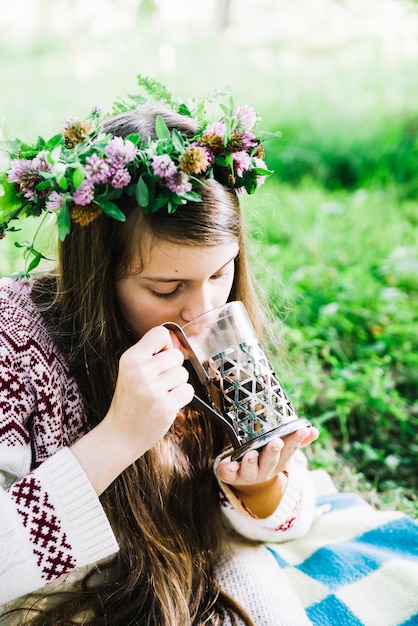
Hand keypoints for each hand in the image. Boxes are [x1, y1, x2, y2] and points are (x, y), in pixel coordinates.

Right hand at [105, 325, 193, 454]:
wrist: (120, 435)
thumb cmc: (130, 400)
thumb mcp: (131, 371)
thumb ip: (152, 354)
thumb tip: (178, 341)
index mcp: (130, 359)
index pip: (160, 333)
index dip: (166, 344)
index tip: (161, 358)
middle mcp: (140, 371)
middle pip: (176, 355)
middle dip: (173, 369)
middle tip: (159, 383)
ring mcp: (153, 390)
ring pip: (184, 373)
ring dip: (177, 385)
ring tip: (161, 395)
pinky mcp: (165, 406)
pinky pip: (188, 390)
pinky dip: (182, 398)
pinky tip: (167, 403)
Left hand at [215, 426, 318, 516]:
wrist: (243, 479)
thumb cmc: (264, 458)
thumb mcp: (281, 451)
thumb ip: (296, 441)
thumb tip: (313, 431)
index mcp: (278, 461)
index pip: (289, 449)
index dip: (296, 440)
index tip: (302, 430)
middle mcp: (264, 469)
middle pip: (270, 461)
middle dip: (273, 452)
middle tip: (276, 443)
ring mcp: (248, 474)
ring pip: (250, 469)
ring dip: (251, 462)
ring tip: (251, 454)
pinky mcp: (231, 475)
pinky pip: (229, 474)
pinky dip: (229, 470)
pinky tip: (229, 465)